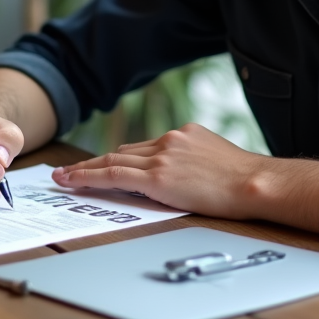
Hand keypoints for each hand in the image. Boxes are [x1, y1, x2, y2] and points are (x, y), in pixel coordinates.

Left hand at [51, 123, 264, 218]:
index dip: (118, 157)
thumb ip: (191, 161)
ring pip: (113, 161)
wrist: (254, 183)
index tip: (103, 162)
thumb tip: (179, 175)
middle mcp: (170, 140)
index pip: (143, 147)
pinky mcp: (158, 177)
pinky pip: (115, 175)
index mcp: (184, 134)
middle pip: (123, 151)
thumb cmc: (244, 180)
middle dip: (94, 162)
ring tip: (63, 178)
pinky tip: (73, 181)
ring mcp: (162, 156)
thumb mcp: (215, 158)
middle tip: (70, 170)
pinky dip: (89, 177)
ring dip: (85, 169)